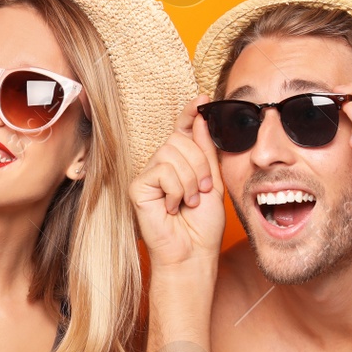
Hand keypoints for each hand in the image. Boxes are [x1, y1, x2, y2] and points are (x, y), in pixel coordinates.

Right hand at [130, 94, 223, 270]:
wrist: (194, 252)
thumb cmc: (203, 224)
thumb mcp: (213, 182)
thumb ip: (206, 151)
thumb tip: (200, 118)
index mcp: (182, 162)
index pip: (183, 129)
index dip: (190, 113)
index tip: (203, 99)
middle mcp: (162, 164)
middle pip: (179, 140)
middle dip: (199, 165)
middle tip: (202, 191)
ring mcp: (148, 175)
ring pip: (171, 153)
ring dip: (189, 180)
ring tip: (188, 201)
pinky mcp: (138, 186)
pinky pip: (161, 170)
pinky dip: (175, 189)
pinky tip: (172, 207)